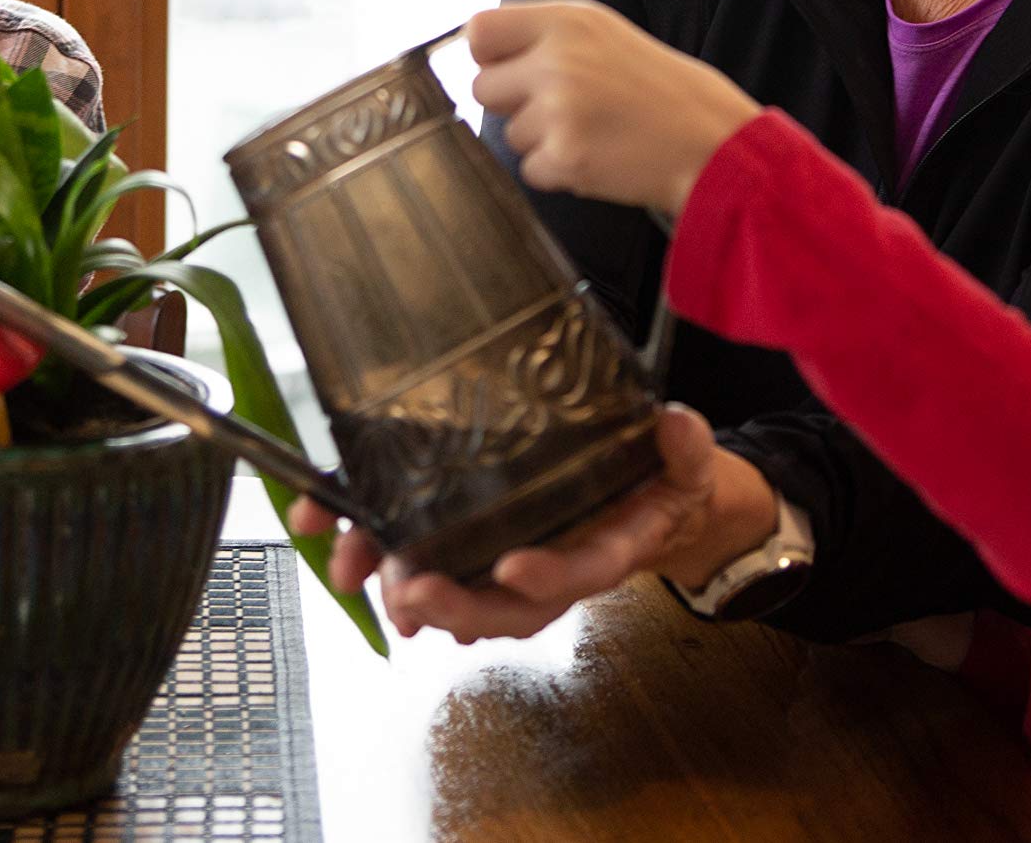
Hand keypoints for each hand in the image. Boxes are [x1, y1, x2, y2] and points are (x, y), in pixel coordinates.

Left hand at [285, 405, 773, 642]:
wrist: (649, 505)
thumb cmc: (657, 482)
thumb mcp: (684, 461)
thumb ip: (683, 447)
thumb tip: (676, 422)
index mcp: (604, 550)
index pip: (580, 572)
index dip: (548, 575)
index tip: (513, 567)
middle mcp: (550, 570)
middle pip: (502, 608)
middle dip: (453, 604)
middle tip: (408, 592)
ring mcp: (509, 564)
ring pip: (458, 595)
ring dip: (405, 588)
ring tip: (358, 573)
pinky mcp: (474, 543)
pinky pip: (430, 558)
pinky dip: (383, 553)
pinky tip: (345, 545)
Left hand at [466, 0, 762, 216]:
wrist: (713, 143)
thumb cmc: (661, 91)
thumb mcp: (606, 35)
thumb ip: (547, 36)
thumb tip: (478, 48)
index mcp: (568, 21)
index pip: (479, 30)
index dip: (490, 56)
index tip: (512, 70)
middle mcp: (558, 59)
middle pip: (482, 88)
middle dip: (513, 104)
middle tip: (563, 109)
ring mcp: (560, 110)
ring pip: (508, 134)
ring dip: (541, 141)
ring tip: (593, 132)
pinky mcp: (566, 157)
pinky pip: (530, 170)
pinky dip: (557, 172)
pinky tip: (598, 158)